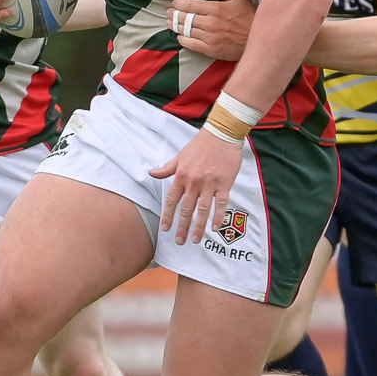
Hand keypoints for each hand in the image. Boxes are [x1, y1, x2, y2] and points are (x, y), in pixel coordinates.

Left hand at [148, 129, 243, 244]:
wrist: (222, 134)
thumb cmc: (201, 144)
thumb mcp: (180, 156)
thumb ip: (167, 168)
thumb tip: (152, 173)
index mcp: (181, 175)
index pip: (172, 200)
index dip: (169, 216)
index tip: (167, 229)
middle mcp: (193, 182)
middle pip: (186, 209)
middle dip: (182, 227)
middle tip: (180, 241)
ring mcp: (209, 184)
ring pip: (202, 210)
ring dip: (199, 227)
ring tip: (195, 239)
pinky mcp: (224, 183)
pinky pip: (221, 204)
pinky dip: (218, 217)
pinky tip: (215, 227)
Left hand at [167, 0, 256, 59]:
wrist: (258, 40)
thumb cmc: (249, 17)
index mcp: (215, 8)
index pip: (190, 5)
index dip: (179, 3)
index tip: (174, 2)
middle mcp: (210, 23)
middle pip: (185, 18)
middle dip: (174, 14)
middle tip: (168, 13)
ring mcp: (209, 37)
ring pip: (185, 30)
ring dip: (175, 26)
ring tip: (170, 23)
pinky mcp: (211, 50)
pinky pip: (191, 44)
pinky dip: (183, 39)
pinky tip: (180, 36)